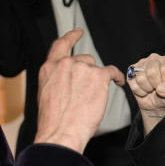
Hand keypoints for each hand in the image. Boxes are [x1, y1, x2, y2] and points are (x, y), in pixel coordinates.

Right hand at [35, 29, 125, 152]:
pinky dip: (116, 77)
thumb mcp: (47, 95)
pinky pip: (111, 72)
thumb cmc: (54, 122)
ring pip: (96, 68)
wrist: (61, 133)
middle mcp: (65, 64)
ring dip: (98, 79)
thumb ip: (57, 82)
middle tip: (89, 88)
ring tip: (97, 94)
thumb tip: (68, 84)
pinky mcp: (99, 76)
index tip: (78, 32)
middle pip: (83, 59)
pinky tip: (118, 81)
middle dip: (88, 72)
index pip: (60, 46)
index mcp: (49, 69)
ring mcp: (83, 69)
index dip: (70, 37)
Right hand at [126, 53, 164, 132]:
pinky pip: (133, 84)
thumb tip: (160, 88)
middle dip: (155, 85)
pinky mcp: (131, 72)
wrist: (155, 104)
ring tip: (151, 88)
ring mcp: (142, 64)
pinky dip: (139, 91)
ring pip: (141, 78)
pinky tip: (144, 89)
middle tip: (158, 87)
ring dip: (147, 89)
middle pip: (152, 71)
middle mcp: (155, 58)